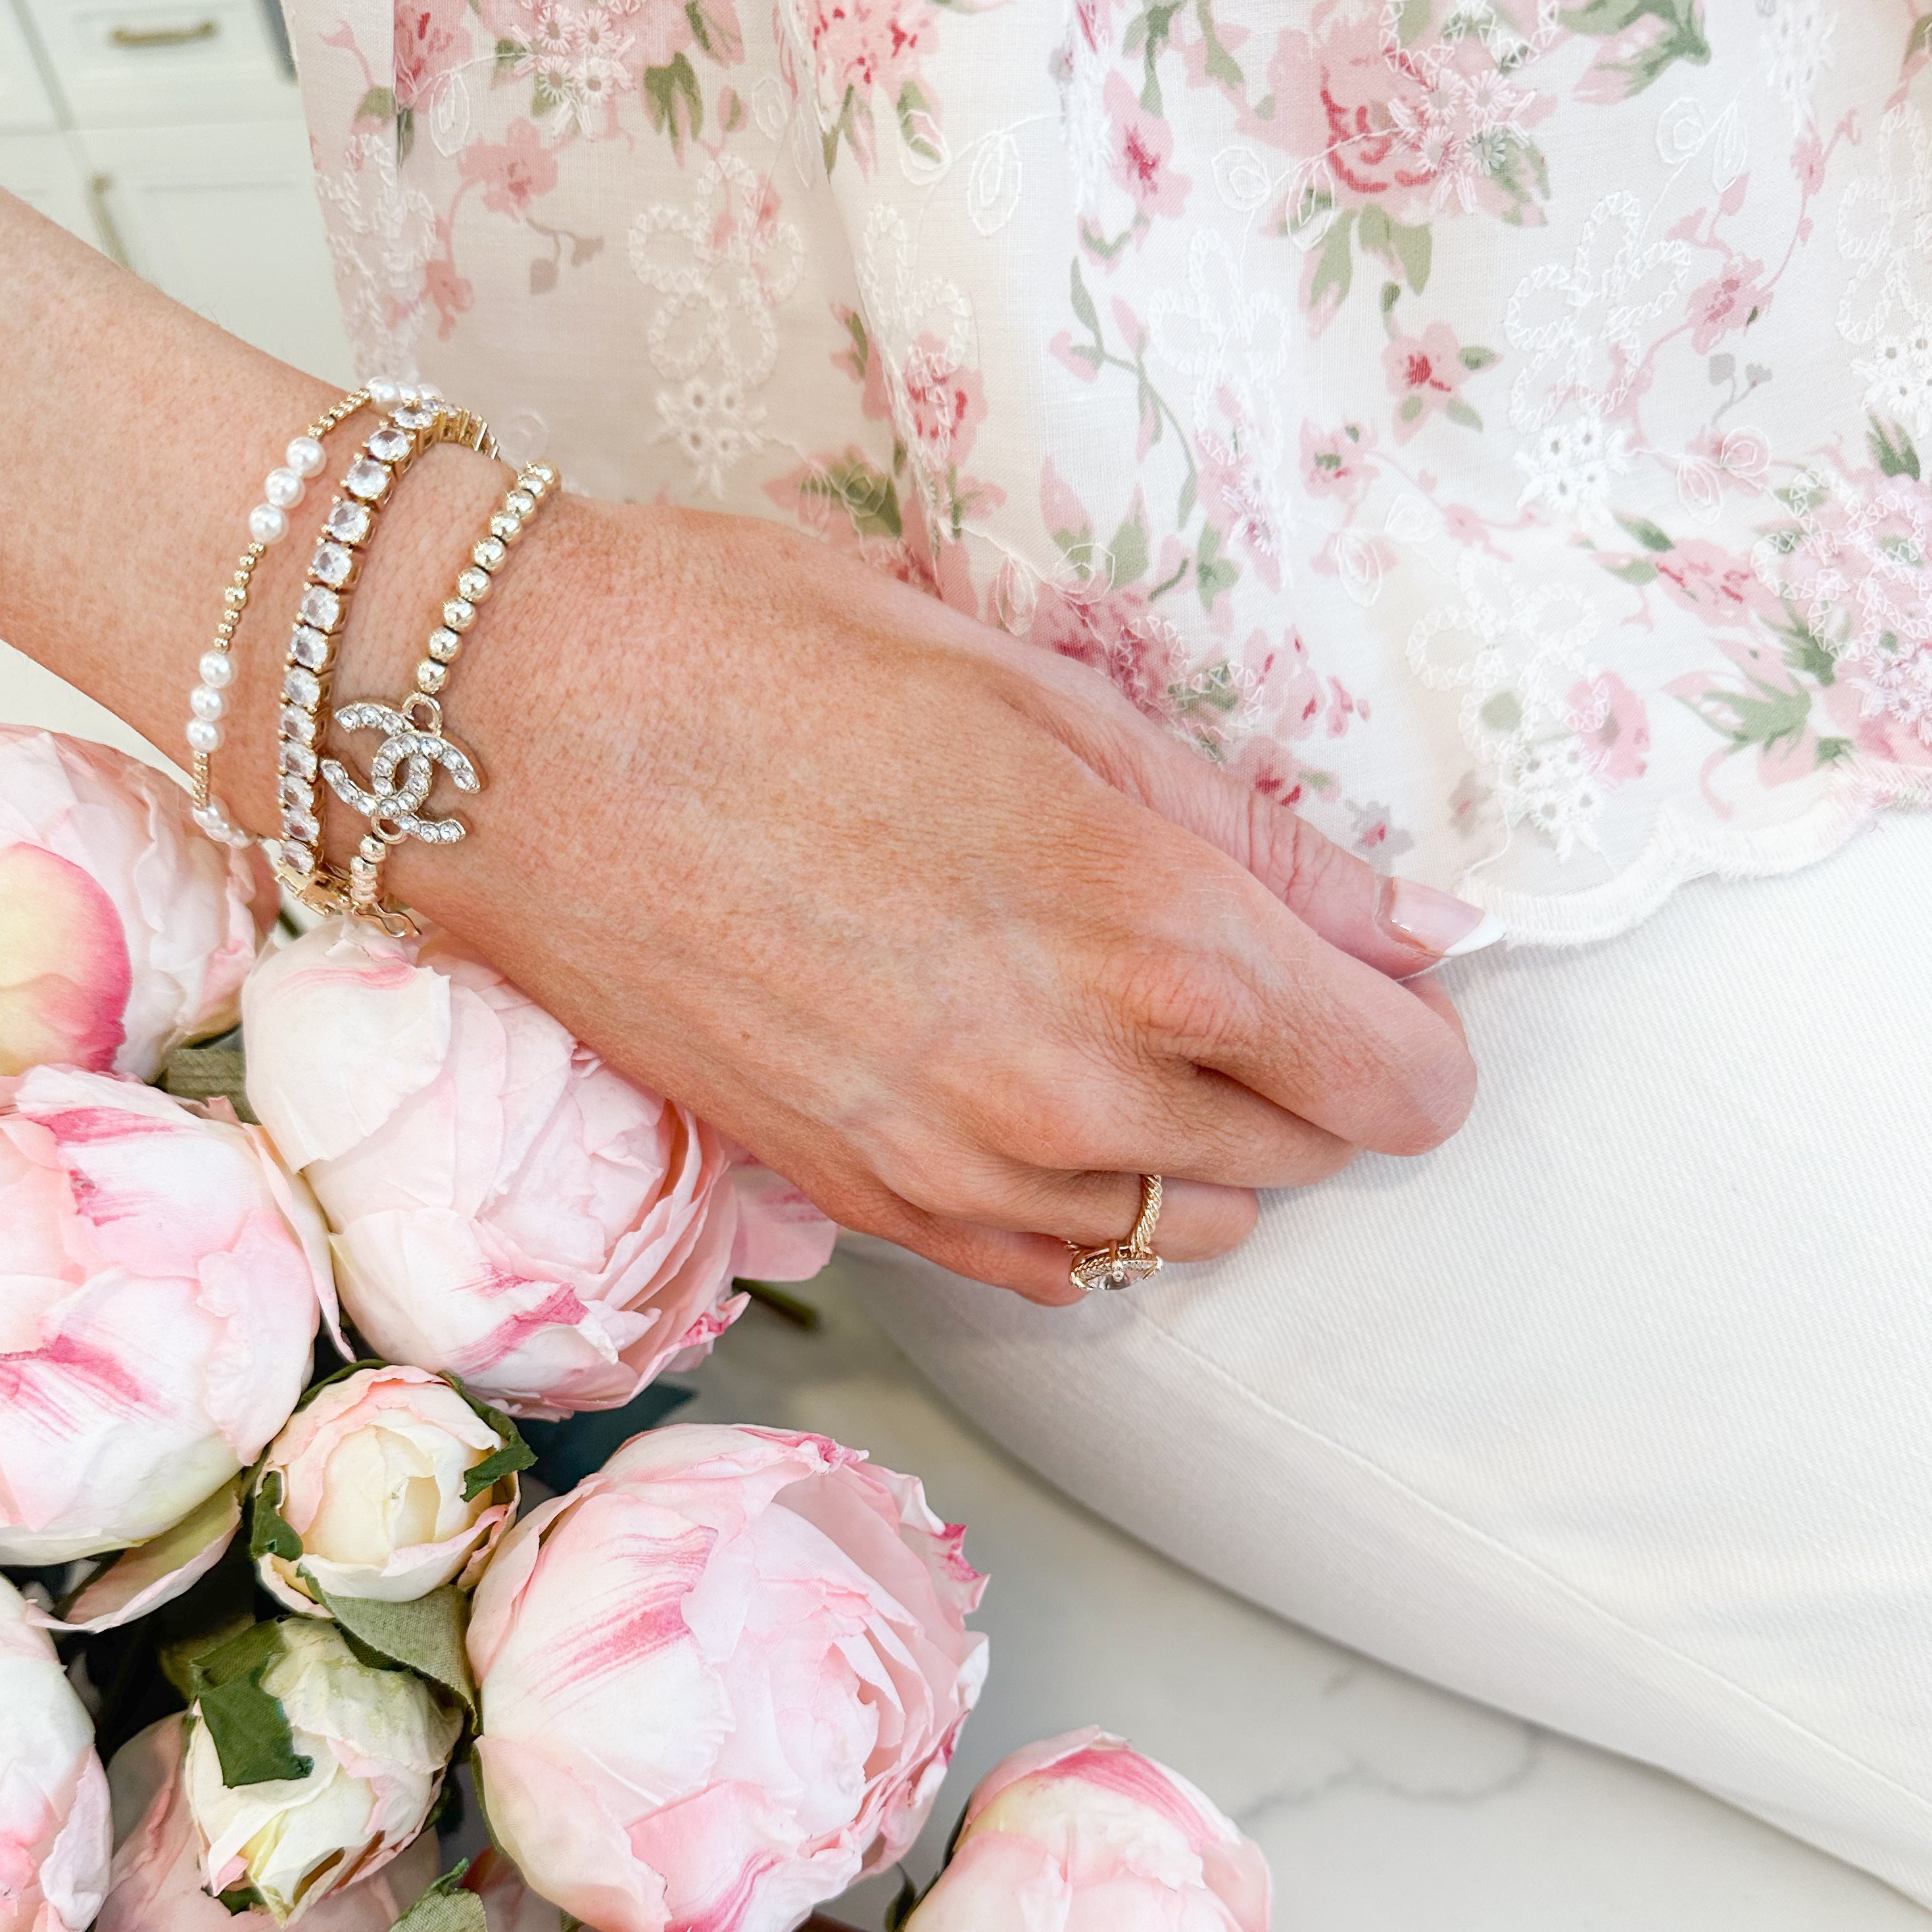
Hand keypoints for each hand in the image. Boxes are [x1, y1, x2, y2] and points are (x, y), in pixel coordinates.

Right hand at [350, 472, 1484, 1304]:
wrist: (516, 736)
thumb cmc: (773, 664)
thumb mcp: (1049, 698)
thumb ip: (1250, 838)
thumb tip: (1407, 927)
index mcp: (1156, 938)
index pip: (1395, 1078)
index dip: (1415, 1032)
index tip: (1385, 982)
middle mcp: (1076, 1092)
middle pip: (1305, 1158)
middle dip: (1310, 1075)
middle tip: (1238, 969)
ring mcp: (963, 1172)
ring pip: (1184, 1228)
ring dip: (1202, 1147)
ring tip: (1124, 1027)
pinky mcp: (865, 1208)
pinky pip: (1052, 1267)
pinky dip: (1087, 1203)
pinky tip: (1037, 1101)